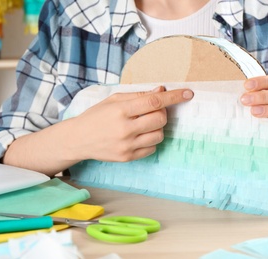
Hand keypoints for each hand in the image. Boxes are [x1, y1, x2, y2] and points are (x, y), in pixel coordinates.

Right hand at [70, 86, 193, 161]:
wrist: (78, 139)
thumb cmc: (96, 116)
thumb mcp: (113, 100)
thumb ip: (138, 95)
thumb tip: (161, 91)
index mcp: (120, 110)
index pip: (153, 101)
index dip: (174, 96)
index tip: (188, 93)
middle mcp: (124, 129)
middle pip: (160, 119)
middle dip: (162, 113)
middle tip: (152, 111)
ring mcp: (127, 145)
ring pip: (159, 135)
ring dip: (157, 127)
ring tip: (144, 124)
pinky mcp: (127, 157)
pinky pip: (152, 148)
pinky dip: (150, 140)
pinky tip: (139, 135)